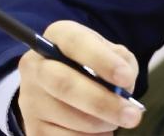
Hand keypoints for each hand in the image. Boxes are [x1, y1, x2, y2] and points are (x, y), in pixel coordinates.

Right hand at [16, 20, 141, 133]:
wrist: (65, 87)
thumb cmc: (94, 66)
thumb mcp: (110, 53)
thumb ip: (122, 63)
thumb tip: (123, 89)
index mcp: (57, 36)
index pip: (75, 43)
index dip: (102, 61)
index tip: (126, 78)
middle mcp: (36, 66)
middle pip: (65, 84)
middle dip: (102, 102)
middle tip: (133, 115)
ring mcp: (30, 99)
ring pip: (71, 118)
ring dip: (102, 123)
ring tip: (114, 118)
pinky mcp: (33, 129)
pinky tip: (99, 130)